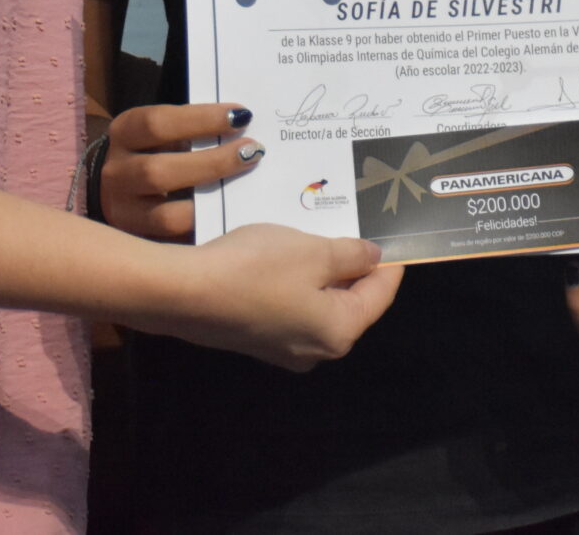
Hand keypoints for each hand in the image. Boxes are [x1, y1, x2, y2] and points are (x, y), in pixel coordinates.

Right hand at [101, 102, 261, 240]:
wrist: (122, 185)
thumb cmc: (159, 149)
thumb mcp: (166, 131)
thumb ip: (195, 129)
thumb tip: (244, 125)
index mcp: (124, 133)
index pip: (156, 123)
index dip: (201, 118)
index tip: (242, 116)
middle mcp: (117, 174)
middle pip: (159, 172)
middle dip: (212, 163)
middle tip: (253, 152)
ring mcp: (124, 214)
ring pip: (167, 217)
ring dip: (212, 203)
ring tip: (248, 189)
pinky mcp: (142, 245)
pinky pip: (179, 247)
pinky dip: (208, 234)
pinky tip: (238, 223)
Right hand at [163, 223, 403, 370]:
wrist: (182, 292)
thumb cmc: (256, 270)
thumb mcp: (312, 252)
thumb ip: (350, 255)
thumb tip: (373, 258)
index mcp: (339, 332)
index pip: (380, 295)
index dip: (390, 263)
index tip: (395, 236)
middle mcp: (315, 350)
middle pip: (350, 303)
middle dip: (355, 267)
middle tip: (358, 228)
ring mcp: (282, 348)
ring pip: (318, 304)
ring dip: (323, 272)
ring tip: (324, 235)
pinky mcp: (255, 338)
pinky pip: (290, 306)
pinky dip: (297, 281)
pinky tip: (288, 255)